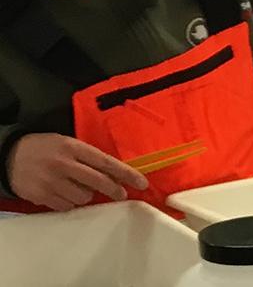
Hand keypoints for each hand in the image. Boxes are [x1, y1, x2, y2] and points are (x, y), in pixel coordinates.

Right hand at [5, 133, 148, 210]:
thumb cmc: (45, 148)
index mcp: (73, 148)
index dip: (126, 174)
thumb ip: (88, 157)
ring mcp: (52, 182)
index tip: (141, 183)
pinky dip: (69, 202)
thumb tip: (115, 174)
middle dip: (114, 190)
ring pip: (83, 197)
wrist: (9, 156)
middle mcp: (63, 165)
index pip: (106, 162)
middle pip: (98, 182)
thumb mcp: (67, 144)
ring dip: (86, 195)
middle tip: (122, 194)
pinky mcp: (41, 196)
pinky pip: (67, 206)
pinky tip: (63, 193)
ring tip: (76, 186)